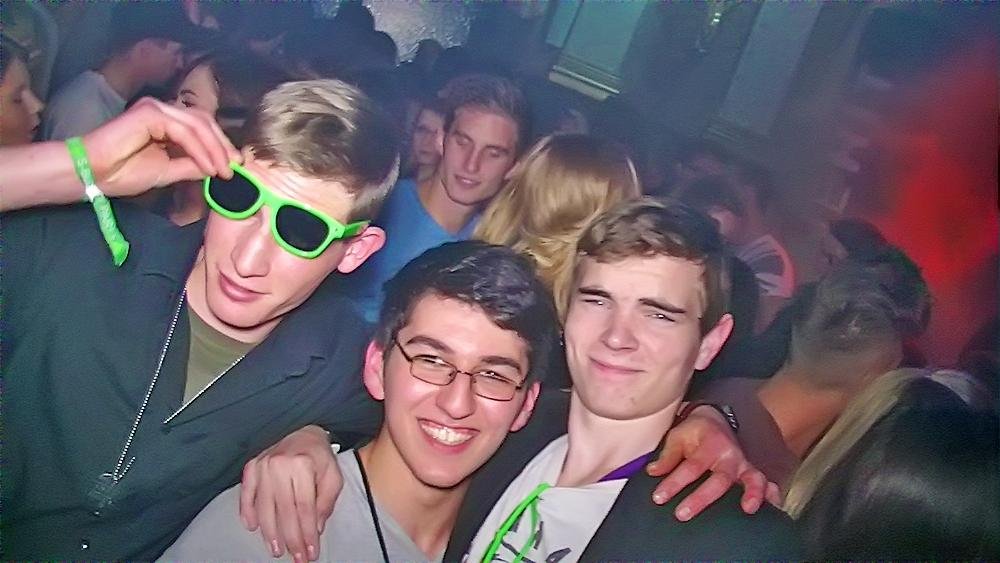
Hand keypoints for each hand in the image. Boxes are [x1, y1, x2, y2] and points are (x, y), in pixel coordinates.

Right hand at [82, 97, 239, 196]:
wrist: (92, 174)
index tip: (234, 167)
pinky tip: (208, 166)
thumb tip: (217, 167)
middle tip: (235, 167)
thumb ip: (191, 165)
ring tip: (223, 171)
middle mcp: (162, 111)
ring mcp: (156, 109)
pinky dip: (200, 149)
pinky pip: (184, 131)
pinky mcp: (150, 113)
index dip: (220, 145)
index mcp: (165, 122)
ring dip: (215, 150)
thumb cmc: (122, 173)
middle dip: (223, 145)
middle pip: (204, 122)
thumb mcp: (168, 171)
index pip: (202, 127)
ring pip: (198, 125)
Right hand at [240, 425, 341, 561]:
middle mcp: (280, 465)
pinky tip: (252, 528)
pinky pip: (246, 494)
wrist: (303, 431)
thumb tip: (315, 528)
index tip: (310, 552)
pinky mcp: (251, 467)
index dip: (306, 533)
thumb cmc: (320, 457)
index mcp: (303, 465)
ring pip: (264, 507)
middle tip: (296, 558)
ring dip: (270, 533)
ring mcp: (262, 465)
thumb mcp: (333, 476)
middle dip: (291, 539)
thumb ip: (326, 502)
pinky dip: (247, 512)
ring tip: (277, 550)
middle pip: (284, 511)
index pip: (304, 507)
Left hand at [645, 405, 776, 520]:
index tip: (658, 497)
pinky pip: (766, 482)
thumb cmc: (694, 432)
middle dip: (701, 498)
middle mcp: (728, 456)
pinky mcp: (751, 471)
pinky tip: (773, 506)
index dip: (673, 483)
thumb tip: (653, 472)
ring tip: (749, 509)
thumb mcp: (677, 437)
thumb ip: (667, 456)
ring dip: (752, 493)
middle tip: (682, 513)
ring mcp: (743, 464)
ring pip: (752, 479)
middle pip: (718, 479)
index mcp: (707, 445)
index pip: (689, 467)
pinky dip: (772, 493)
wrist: (714, 419)